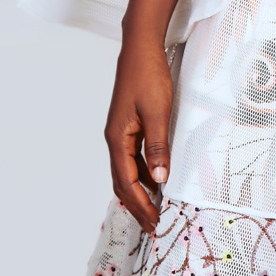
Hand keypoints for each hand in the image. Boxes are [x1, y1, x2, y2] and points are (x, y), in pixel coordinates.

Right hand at [105, 0, 185, 230]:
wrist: (140, 48)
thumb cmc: (148, 76)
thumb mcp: (158, 112)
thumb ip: (159, 145)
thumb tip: (161, 178)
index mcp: (117, 139)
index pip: (127, 182)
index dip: (141, 205)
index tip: (154, 223)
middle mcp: (114, 139)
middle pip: (122, 182)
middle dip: (137, 206)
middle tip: (154, 226)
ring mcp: (120, 133)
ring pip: (127, 172)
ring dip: (140, 192)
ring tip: (156, 209)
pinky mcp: (129, 127)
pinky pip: (133, 159)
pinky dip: (143, 174)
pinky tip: (158, 180)